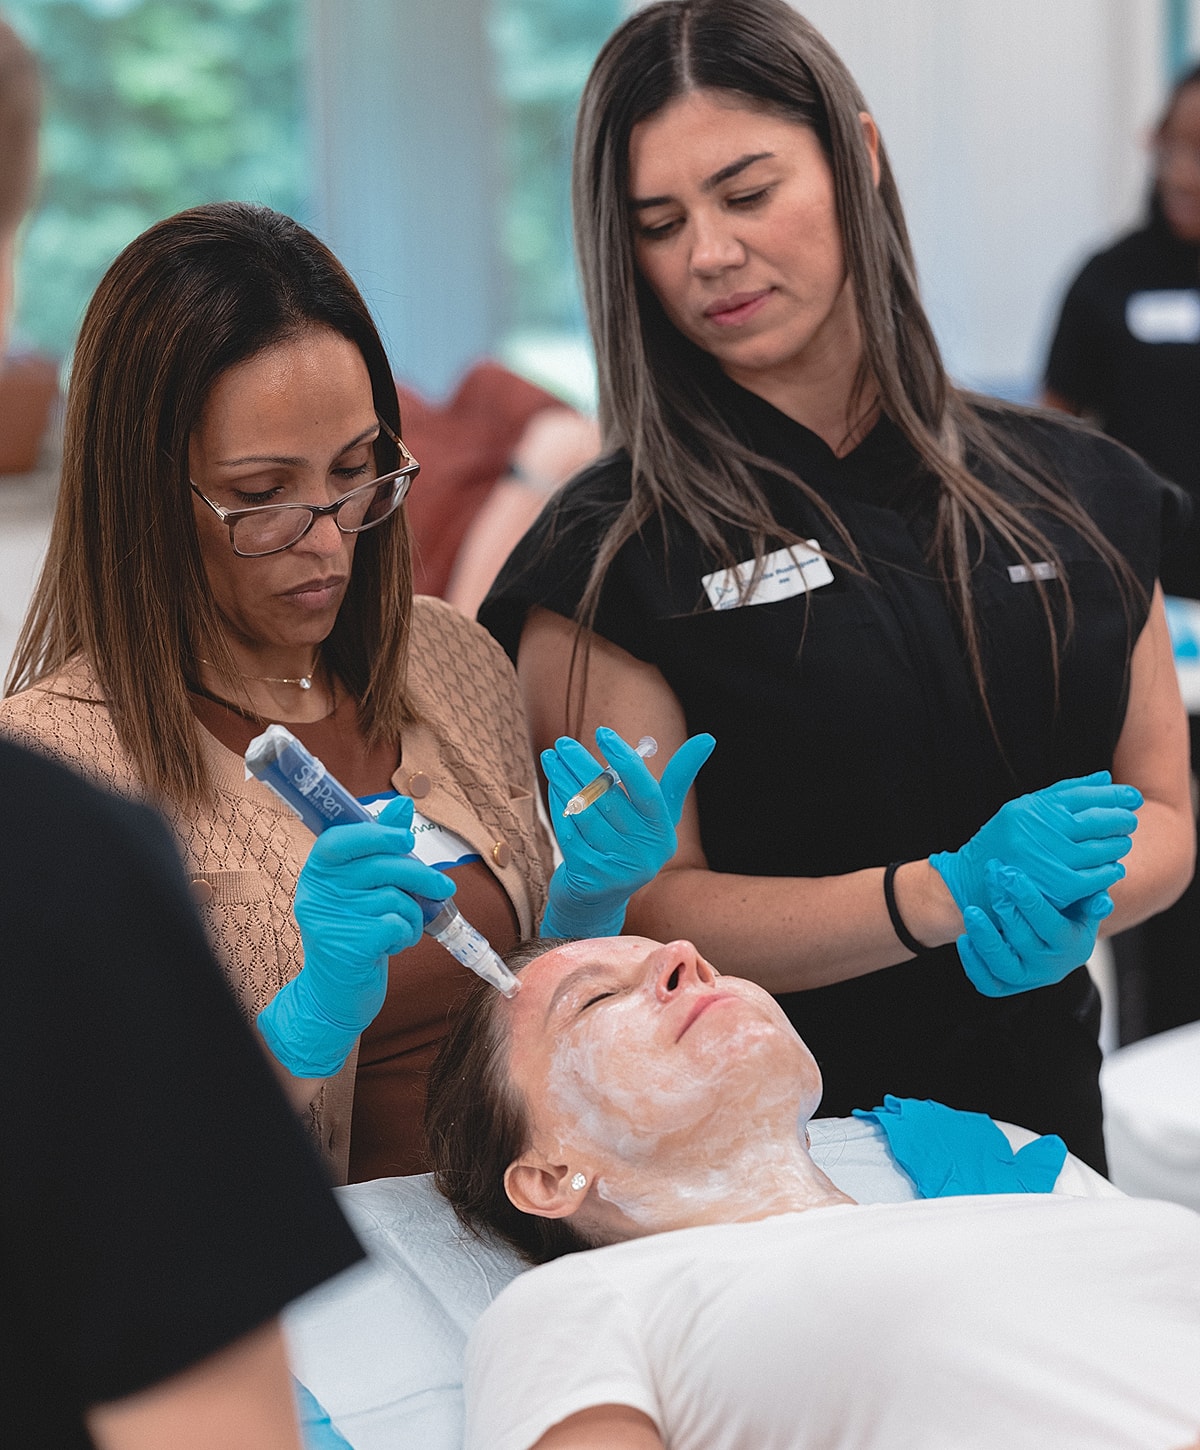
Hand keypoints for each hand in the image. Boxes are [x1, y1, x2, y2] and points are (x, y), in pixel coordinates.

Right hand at [257, 795, 455, 1076]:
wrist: (335, 993)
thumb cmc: (355, 931)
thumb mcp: (363, 888)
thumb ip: (380, 848)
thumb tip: (403, 803)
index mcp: (318, 872)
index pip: (341, 839)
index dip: (378, 834)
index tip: (407, 839)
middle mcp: (318, 892)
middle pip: (381, 867)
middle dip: (420, 877)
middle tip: (443, 889)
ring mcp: (331, 920)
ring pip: (395, 898)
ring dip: (411, 915)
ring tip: (400, 928)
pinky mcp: (349, 946)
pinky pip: (397, 924)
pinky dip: (407, 934)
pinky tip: (393, 944)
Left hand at [540, 727, 714, 937]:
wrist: (599, 898)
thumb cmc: (631, 842)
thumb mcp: (658, 815)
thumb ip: (678, 777)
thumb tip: (707, 738)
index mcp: (663, 833)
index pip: (648, 792)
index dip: (626, 761)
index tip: (603, 733)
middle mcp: (645, 854)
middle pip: (609, 800)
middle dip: (582, 765)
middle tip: (563, 743)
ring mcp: (617, 869)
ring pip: (585, 813)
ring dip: (564, 781)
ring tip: (552, 758)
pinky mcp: (589, 877)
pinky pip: (569, 831)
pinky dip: (558, 805)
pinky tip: (554, 785)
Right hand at [930, 771, 1139, 917]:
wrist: (969, 881)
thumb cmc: (1001, 842)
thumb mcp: (1024, 809)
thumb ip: (1065, 793)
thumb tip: (1105, 779)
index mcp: (1032, 809)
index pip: (1084, 796)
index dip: (1114, 795)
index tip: (1133, 797)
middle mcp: (1038, 831)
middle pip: (1095, 821)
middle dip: (1120, 819)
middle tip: (1130, 821)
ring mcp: (1046, 859)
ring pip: (1098, 850)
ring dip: (1117, 845)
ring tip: (1123, 843)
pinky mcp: (1053, 887)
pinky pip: (1093, 878)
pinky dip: (1108, 872)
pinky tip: (1114, 868)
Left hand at [957, 860, 1113, 996]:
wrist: (1057, 937)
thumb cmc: (1070, 912)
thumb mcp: (1087, 904)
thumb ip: (1094, 901)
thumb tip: (1103, 902)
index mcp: (1073, 946)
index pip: (1050, 925)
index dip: (1029, 899)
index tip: (1010, 874)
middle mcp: (1052, 967)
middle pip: (1023, 940)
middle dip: (1004, 906)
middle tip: (991, 878)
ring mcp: (1029, 979)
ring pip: (1004, 966)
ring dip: (985, 939)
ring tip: (971, 912)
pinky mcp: (1008, 986)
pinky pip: (988, 983)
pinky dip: (973, 964)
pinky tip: (964, 939)